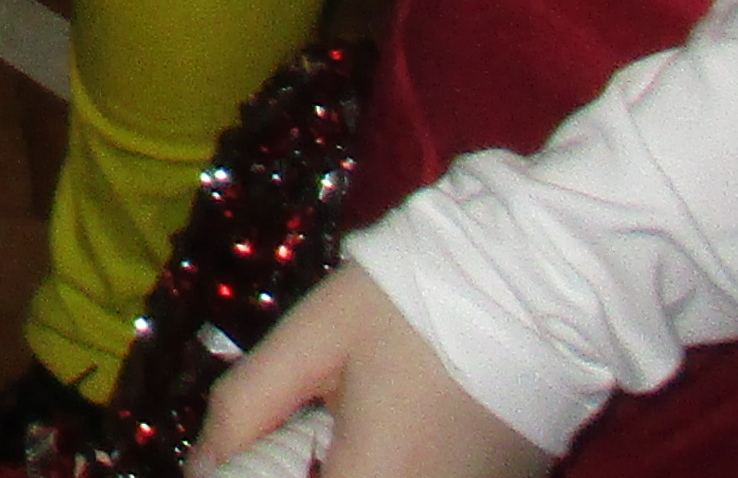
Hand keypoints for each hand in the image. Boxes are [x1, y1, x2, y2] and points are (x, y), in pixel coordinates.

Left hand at [196, 265, 550, 477]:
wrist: (537, 279)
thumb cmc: (415, 298)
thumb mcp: (314, 337)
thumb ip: (246, 407)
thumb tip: (201, 467)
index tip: (251, 454)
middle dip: (303, 473)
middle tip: (308, 425)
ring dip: (346, 469)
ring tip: (352, 419)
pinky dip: (392, 467)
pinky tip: (392, 428)